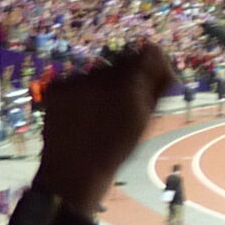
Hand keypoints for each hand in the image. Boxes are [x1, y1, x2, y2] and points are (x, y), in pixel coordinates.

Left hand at [35, 44, 174, 211]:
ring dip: (104, 86)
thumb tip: (167, 66)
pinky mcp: (56, 87)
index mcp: (128, 86)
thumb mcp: (142, 120)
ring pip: (99, 72)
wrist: (73, 170)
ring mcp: (75, 81)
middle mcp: (100, 76)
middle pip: (122, 62)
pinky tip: (83, 112)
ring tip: (101, 113)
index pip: (148, 53)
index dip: (154, 65)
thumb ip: (156, 88)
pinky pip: (76, 80)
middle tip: (126, 103)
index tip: (156, 79)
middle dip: (128, 77)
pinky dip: (82, 92)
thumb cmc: (114, 148)